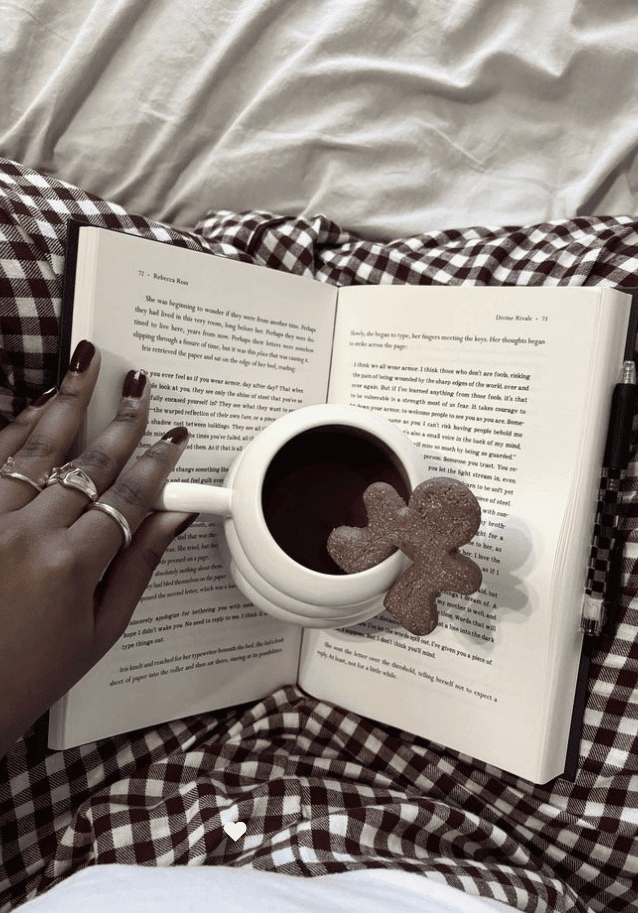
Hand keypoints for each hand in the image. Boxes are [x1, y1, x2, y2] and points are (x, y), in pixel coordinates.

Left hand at [0, 341, 194, 757]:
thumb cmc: (29, 671)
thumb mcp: (100, 630)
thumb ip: (137, 566)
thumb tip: (173, 518)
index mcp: (71, 566)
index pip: (127, 498)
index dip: (157, 464)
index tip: (174, 438)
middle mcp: (28, 534)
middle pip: (87, 462)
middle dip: (121, 421)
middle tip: (141, 388)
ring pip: (35, 447)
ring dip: (67, 403)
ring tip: (87, 364)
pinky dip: (17, 429)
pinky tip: (38, 406)